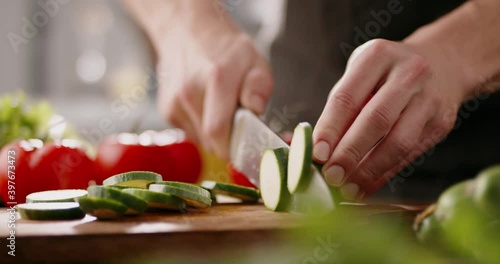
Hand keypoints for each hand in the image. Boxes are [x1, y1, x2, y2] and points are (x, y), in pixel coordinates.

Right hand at [155, 12, 272, 159]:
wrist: (187, 30)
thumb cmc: (226, 48)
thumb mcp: (255, 60)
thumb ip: (259, 86)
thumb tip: (254, 110)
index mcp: (216, 79)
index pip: (218, 131)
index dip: (234, 149)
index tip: (249, 151)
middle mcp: (190, 92)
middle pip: (210, 141)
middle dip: (229, 144)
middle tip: (242, 131)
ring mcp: (174, 102)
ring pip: (201, 141)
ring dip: (216, 137)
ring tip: (223, 111)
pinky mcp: (167, 110)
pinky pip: (191, 133)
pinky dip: (203, 129)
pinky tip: (207, 108)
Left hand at [313, 39, 470, 199]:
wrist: (443, 62)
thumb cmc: (387, 72)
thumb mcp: (361, 72)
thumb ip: (340, 105)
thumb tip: (313, 147)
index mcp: (378, 56)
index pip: (348, 97)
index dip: (330, 128)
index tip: (316, 154)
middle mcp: (408, 74)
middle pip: (376, 120)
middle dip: (350, 153)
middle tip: (330, 176)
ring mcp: (429, 99)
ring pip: (398, 142)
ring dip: (369, 170)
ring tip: (347, 188)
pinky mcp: (441, 123)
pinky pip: (410, 155)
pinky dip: (385, 174)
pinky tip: (366, 186)